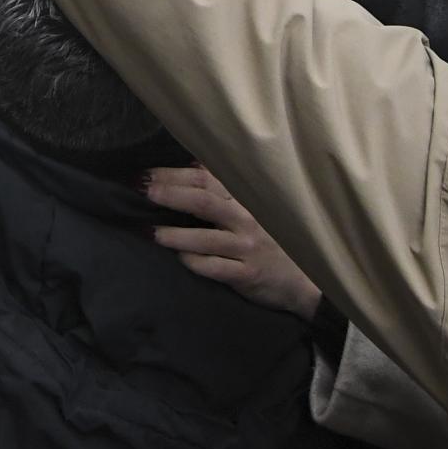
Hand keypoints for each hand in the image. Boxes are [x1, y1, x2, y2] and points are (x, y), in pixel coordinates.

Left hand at [147, 165, 319, 317]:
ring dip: (174, 234)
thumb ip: (224, 192)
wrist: (303, 281)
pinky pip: (214, 267)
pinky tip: (179, 258)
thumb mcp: (252, 211)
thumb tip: (190, 167)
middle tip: (144, 191)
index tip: (148, 174)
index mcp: (245, 199)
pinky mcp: (247, 274)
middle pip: (204, 200)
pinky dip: (193, 261)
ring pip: (205, 237)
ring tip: (151, 232)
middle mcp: (247, 219)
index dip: (174, 174)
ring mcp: (247, 247)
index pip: (206, 179)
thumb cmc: (270, 241)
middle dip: (170, 193)